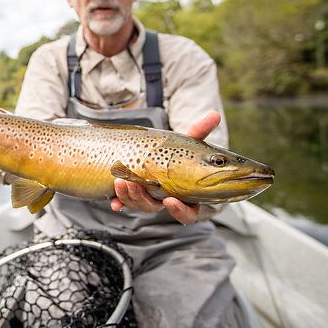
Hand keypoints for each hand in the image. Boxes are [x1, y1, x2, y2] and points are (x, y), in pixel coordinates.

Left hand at [110, 110, 221, 224]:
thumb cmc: (176, 151)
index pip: (188, 213)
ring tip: (121, 179)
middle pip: (155, 208)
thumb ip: (200, 132)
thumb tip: (215, 114)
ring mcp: (147, 199)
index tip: (170, 200)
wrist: (153, 149)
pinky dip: (118, 201)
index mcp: (185, 194)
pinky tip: (112, 201)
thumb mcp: (186, 142)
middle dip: (143, 200)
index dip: (180, 211)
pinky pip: (124, 203)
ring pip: (138, 204)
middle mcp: (165, 200)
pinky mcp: (132, 195)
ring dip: (129, 195)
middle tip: (136, 185)